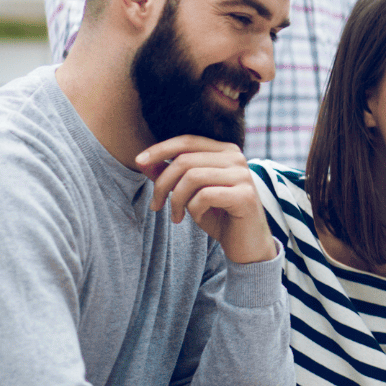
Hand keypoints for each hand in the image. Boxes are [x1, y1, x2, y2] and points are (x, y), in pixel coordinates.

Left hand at [136, 136, 271, 263]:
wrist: (247, 244)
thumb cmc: (219, 216)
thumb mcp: (190, 193)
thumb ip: (171, 175)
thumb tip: (143, 161)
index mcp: (225, 151)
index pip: (187, 141)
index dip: (160, 149)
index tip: (139, 162)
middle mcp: (237, 158)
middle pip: (185, 160)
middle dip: (162, 184)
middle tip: (156, 205)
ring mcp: (243, 176)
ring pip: (192, 177)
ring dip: (176, 199)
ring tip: (176, 215)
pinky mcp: (245, 196)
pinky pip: (205, 196)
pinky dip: (193, 209)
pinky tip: (197, 218)